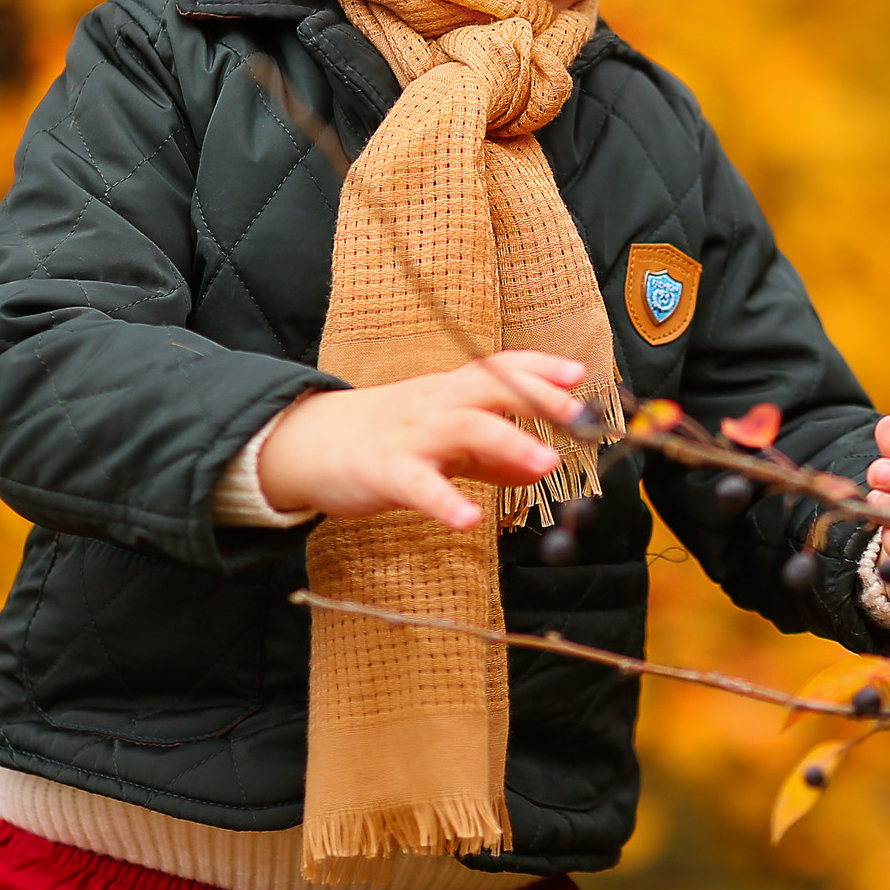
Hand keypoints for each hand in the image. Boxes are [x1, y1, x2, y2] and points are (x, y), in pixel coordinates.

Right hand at [255, 351, 583, 529]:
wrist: (309, 442)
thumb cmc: (387, 436)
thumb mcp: (444, 437)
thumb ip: (492, 454)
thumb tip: (541, 467)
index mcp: (451, 392)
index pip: (500, 368)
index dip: (539, 368)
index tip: (579, 373)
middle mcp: (436, 405)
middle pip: (489, 388)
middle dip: (537, 398)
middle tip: (579, 416)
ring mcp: (411, 436)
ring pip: (463, 428)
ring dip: (508, 443)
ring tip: (547, 465)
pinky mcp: (385, 472)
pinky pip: (419, 486)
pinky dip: (445, 502)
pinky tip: (469, 521)